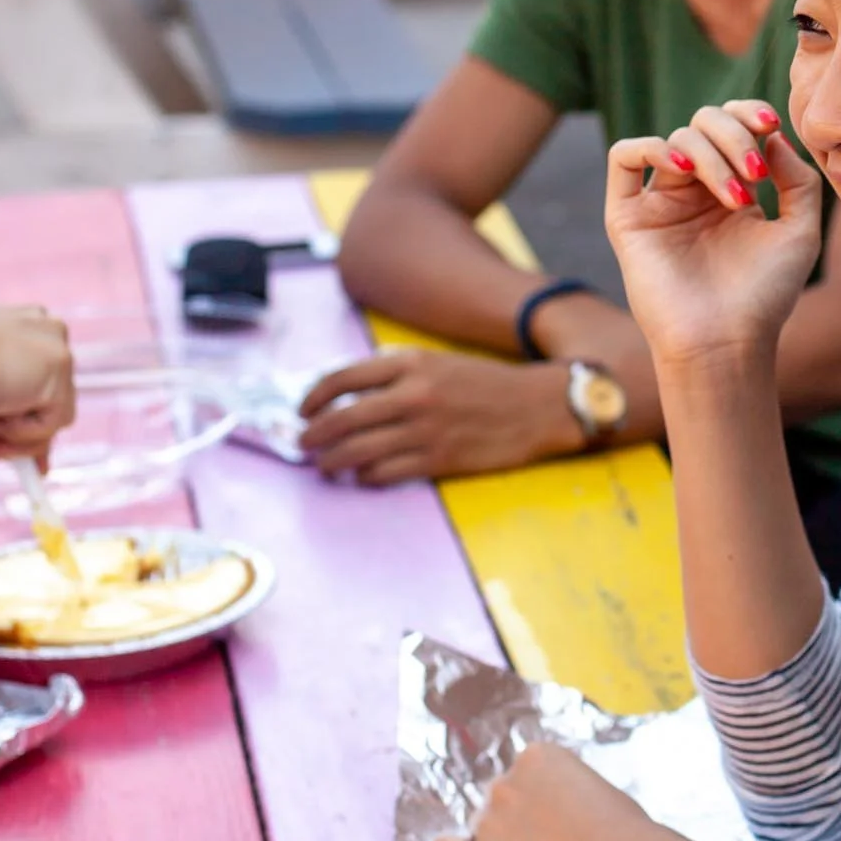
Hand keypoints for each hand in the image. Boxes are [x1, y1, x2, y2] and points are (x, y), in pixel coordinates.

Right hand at [0, 308, 74, 461]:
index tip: (9, 439)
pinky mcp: (62, 367)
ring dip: (15, 431)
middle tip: (2, 452)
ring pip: (52, 416)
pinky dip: (22, 431)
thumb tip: (33, 463)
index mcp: (18, 325)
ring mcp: (57, 347)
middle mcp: (44, 330)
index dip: (25, 410)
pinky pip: (53, 424)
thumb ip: (2, 420)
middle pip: (51, 396)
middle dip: (29, 432)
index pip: (36, 376)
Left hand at [297, 348, 581, 485]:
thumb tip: (348, 396)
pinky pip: (385, 473)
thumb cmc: (486, 384)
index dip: (314, 397)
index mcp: (411, 363)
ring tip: (325, 465)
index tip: (302, 410)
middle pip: (343, 418)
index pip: (342, 378)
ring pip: (358, 451)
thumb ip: (396, 374)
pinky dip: (366, 476)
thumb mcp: (438, 363)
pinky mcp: (439, 460)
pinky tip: (362, 476)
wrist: (538, 405)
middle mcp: (413, 394)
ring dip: (332, 461)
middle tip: (304, 444)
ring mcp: (425, 429)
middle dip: (314, 435)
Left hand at [433, 742, 653, 840]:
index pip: (523, 773)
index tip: (557, 816)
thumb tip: (556, 807)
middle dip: (518, 818)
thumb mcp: (596, 786)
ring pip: (482, 827)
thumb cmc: (623, 830)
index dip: (539, 797)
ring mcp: (490, 822)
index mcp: (536, 756)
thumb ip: (564, 788)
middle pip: (500, 798)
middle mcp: (506, 782)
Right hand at [606, 102, 822, 371]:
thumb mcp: (799, 230)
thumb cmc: (765, 295)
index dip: (748, 114)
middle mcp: (693, 191)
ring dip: (712, 155)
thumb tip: (772, 136)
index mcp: (729, 190)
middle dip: (734, 136)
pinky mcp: (627, 217)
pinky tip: (682, 167)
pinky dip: (652, 147)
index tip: (770, 125)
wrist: (727, 343)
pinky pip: (624, 156)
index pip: (732, 127)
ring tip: (738, 197)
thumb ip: (796, 178)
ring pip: (675, 138)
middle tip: (756, 176)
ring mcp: (659, 201)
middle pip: (703, 124)